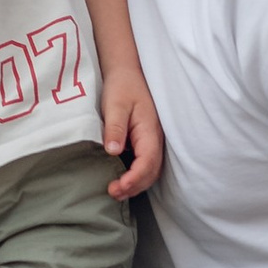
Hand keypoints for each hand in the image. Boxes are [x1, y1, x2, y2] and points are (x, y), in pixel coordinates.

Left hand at [102, 68, 163, 198]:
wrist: (128, 73)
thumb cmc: (122, 87)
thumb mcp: (115, 105)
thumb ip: (115, 128)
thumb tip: (113, 151)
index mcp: (150, 131)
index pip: (148, 162)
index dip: (135, 178)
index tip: (118, 187)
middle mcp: (155, 140)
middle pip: (151, 172)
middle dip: (134, 187)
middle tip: (113, 193)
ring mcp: (152, 142)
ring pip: (150, 171)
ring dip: (135, 185)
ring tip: (116, 192)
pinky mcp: (145, 142)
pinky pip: (145, 164)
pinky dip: (136, 177)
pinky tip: (122, 181)